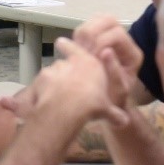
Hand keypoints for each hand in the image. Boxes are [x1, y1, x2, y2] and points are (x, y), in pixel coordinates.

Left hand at [2, 37, 127, 134]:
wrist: (70, 105)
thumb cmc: (93, 104)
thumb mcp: (107, 110)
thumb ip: (114, 114)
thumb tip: (124, 121)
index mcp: (89, 64)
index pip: (77, 50)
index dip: (69, 47)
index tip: (61, 43)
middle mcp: (70, 63)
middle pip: (62, 62)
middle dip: (62, 70)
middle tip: (64, 82)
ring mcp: (54, 69)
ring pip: (51, 73)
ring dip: (52, 81)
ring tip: (54, 96)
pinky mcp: (41, 79)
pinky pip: (39, 84)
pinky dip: (39, 90)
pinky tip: (42, 101)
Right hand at [72, 16, 142, 112]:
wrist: (109, 104)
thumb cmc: (115, 99)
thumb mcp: (118, 91)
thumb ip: (114, 72)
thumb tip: (106, 51)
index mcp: (132, 54)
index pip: (118, 34)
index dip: (102, 42)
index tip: (92, 57)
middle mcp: (124, 42)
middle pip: (109, 19)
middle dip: (92, 33)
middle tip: (84, 51)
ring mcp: (110, 38)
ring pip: (96, 19)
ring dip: (84, 33)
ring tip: (79, 50)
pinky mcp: (97, 39)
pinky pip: (86, 27)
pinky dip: (79, 35)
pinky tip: (76, 49)